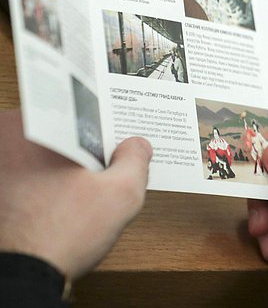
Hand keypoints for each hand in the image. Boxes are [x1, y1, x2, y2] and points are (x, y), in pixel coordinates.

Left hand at [0, 109, 151, 278]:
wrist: (19, 277)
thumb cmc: (57, 236)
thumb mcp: (121, 195)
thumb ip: (135, 161)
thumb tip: (136, 147)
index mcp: (37, 126)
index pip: (79, 109)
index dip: (103, 124)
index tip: (113, 139)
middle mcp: (7, 138)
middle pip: (59, 129)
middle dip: (80, 145)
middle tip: (97, 169)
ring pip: (39, 151)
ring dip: (59, 164)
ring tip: (76, 191)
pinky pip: (24, 173)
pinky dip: (40, 182)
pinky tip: (57, 204)